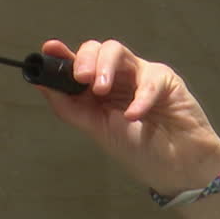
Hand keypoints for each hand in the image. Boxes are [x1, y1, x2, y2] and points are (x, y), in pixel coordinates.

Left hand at [37, 39, 219, 194]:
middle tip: (82, 79)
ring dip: (105, 66)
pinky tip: (136, 116)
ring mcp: (141, 77)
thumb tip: (40, 84)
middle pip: (97, 50)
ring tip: (101, 89)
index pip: (79, 65)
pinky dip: (140, 97)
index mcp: (99, 91)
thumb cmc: (141, 151)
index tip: (49, 49)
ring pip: (118, 51)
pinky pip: (149, 78)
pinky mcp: (165, 80)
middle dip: (84, 59)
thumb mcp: (98, 131)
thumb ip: (70, 108)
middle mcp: (118, 79)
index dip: (63, 55)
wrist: (178, 169)